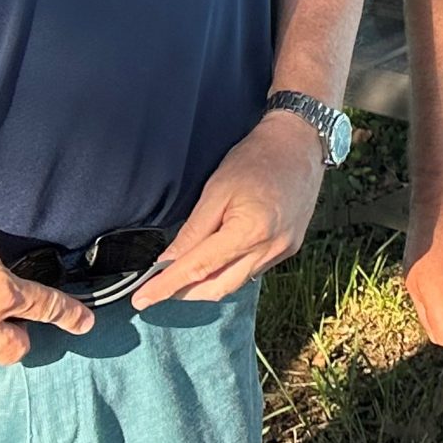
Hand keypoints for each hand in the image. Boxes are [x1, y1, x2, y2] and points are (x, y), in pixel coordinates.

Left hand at [127, 110, 323, 308]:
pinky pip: (252, 271)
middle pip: (217, 287)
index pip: (198, 268)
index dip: (167, 286)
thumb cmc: (256, 158)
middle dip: (185, 292)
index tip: (142, 299)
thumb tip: (166, 262)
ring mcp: (282, 250)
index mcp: (250, 230)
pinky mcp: (289, 248)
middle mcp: (270, 247)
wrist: (300, 143)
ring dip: (206, 285)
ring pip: (235, 283)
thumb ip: (192, 231)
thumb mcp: (216, 189)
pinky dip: (229, 272)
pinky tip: (217, 261)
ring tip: (184, 276)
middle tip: (158, 288)